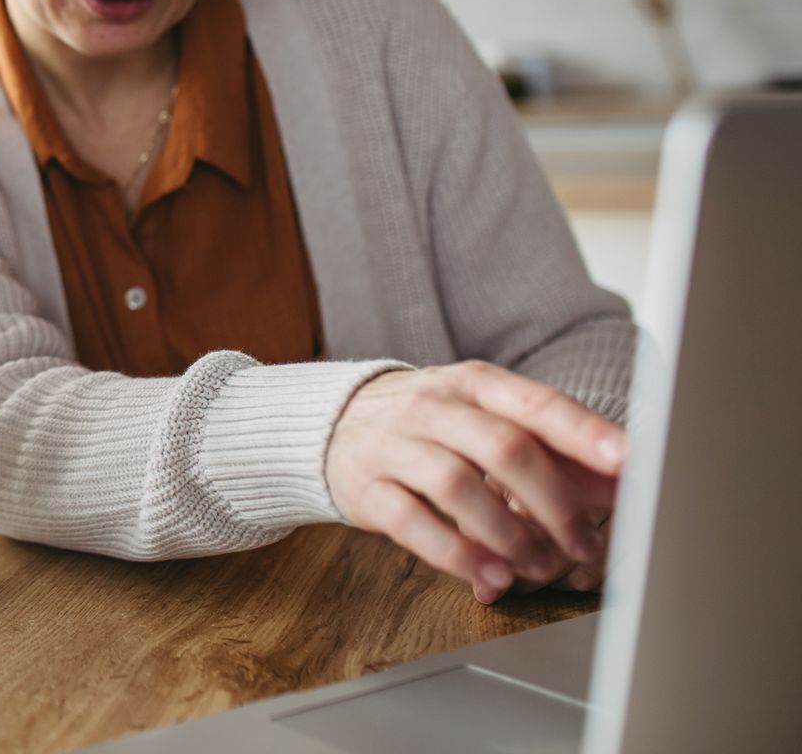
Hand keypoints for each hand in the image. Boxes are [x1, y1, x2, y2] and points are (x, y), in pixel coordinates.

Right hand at [324, 361, 626, 603]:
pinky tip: (490, 577)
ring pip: (457, 485)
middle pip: (503, 448)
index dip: (583, 434)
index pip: (535, 403)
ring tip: (539, 566)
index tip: (628, 461)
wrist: (332, 425)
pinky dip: (457, 554)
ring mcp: (393, 446)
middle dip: (553, 503)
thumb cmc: (432, 426)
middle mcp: (432, 407)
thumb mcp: (488, 420)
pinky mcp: (366, 489)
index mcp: (472, 384)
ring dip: (508, 533)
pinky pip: (411, 522)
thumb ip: (555, 448)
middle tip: (584, 543)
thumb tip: (627, 479)